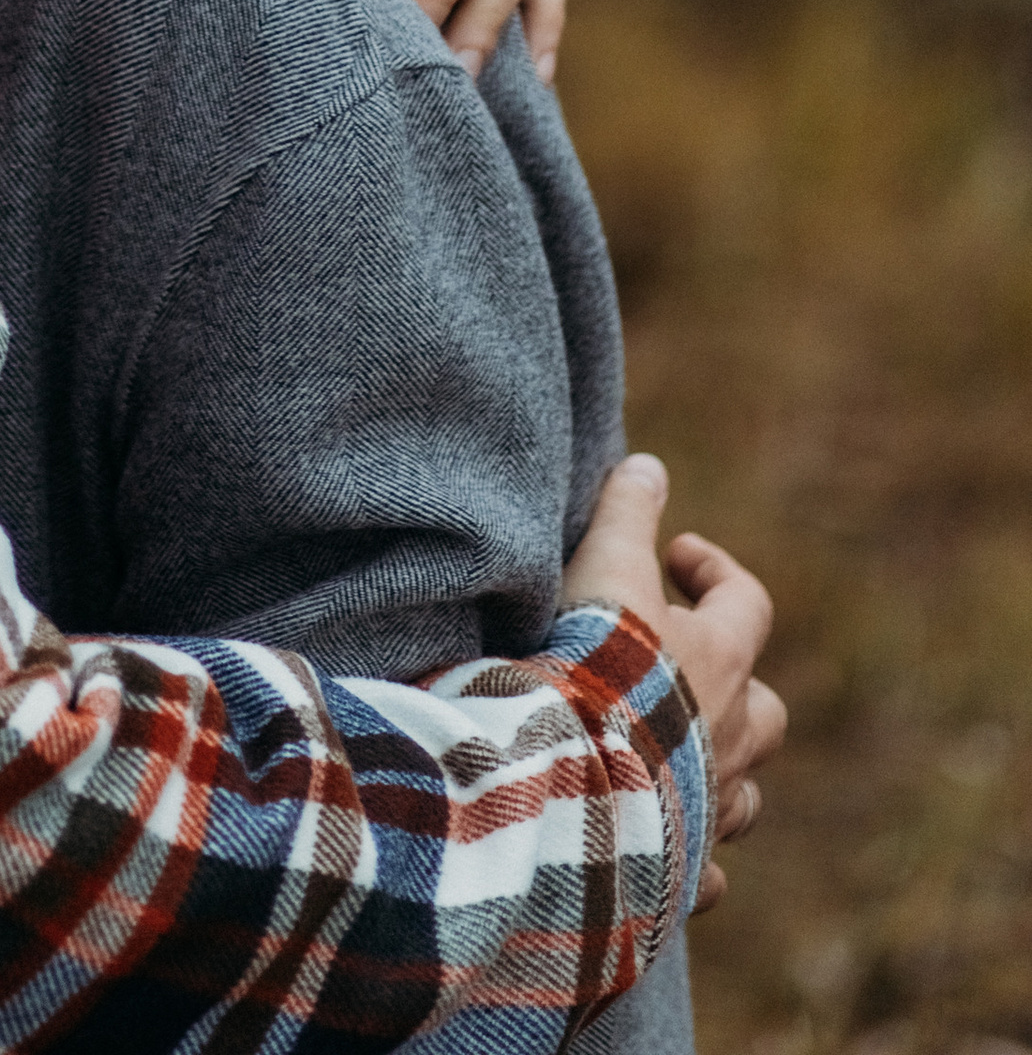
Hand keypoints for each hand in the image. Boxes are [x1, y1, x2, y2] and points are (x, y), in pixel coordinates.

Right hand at [560, 454, 786, 911]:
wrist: (574, 778)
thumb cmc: (597, 665)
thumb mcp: (608, 566)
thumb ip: (627, 511)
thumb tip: (648, 465)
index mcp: (721, 661)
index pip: (749, 603)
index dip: (717, 572)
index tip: (675, 553)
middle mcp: (730, 736)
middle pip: (766, 710)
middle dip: (736, 687)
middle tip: (683, 667)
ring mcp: (710, 805)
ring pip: (744, 792)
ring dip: (720, 771)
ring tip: (673, 756)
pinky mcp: (680, 866)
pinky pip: (709, 875)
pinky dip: (696, 860)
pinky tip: (668, 852)